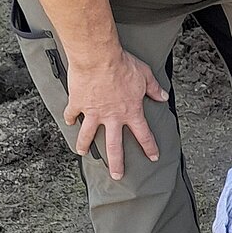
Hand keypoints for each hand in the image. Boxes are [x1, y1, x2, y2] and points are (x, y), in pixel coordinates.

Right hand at [64, 49, 168, 179]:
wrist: (98, 57)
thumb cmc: (121, 65)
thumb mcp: (144, 76)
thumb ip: (154, 88)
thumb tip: (163, 96)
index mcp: (130, 112)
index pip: (143, 134)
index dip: (149, 147)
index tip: (153, 156)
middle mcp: (112, 117)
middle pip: (114, 146)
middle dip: (116, 163)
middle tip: (117, 175)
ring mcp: (93, 112)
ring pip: (88, 135)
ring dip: (85, 145)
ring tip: (83, 152)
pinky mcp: (78, 103)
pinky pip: (72, 114)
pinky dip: (69, 117)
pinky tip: (68, 122)